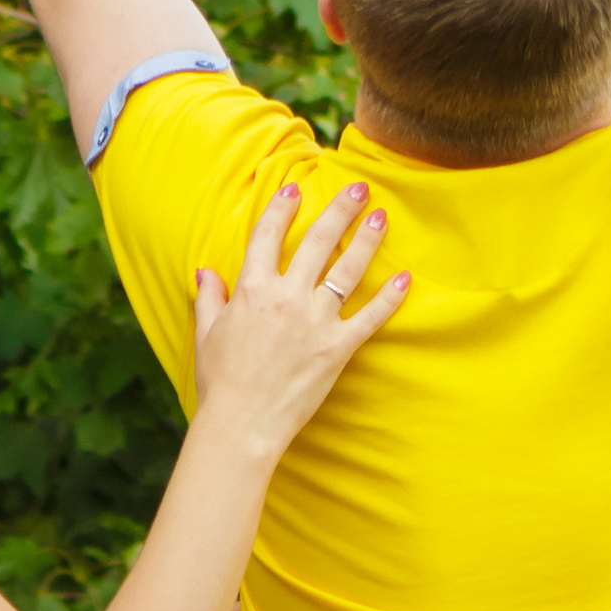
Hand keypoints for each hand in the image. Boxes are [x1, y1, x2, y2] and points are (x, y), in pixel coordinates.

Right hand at [191, 180, 405, 462]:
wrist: (241, 424)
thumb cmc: (220, 380)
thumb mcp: (206, 333)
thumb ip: (208, 297)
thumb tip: (205, 271)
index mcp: (252, 289)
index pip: (269, 235)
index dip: (282, 207)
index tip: (296, 186)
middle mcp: (286, 297)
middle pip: (318, 241)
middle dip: (341, 210)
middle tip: (360, 187)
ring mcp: (315, 321)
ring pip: (347, 270)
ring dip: (367, 241)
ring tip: (382, 217)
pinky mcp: (337, 348)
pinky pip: (369, 317)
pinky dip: (389, 298)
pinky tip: (405, 278)